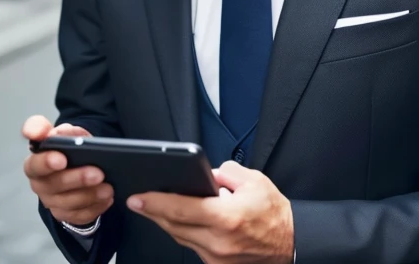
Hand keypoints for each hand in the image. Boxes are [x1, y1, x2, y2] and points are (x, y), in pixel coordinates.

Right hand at [22, 115, 113, 226]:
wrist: (76, 164)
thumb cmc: (69, 147)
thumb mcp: (67, 133)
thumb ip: (61, 131)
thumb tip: (57, 134)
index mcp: (35, 163)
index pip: (34, 164)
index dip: (45, 162)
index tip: (62, 159)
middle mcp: (40, 185)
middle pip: (54, 185)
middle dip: (77, 179)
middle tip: (98, 173)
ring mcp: (51, 202)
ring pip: (68, 204)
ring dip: (90, 196)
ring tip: (108, 188)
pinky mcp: (65, 215)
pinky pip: (80, 216)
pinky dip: (95, 208)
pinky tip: (107, 198)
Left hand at [126, 160, 293, 263]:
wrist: (292, 245)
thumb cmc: (275, 214)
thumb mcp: (255, 182)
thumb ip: (227, 173)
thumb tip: (209, 175)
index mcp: (227, 218)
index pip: (181, 209)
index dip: (156, 202)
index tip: (137, 197)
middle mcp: (219, 241)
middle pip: (175, 226)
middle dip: (152, 212)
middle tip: (136, 200)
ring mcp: (217, 258)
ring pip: (181, 237)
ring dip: (165, 222)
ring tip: (152, 207)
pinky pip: (192, 246)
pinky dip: (182, 232)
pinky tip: (176, 221)